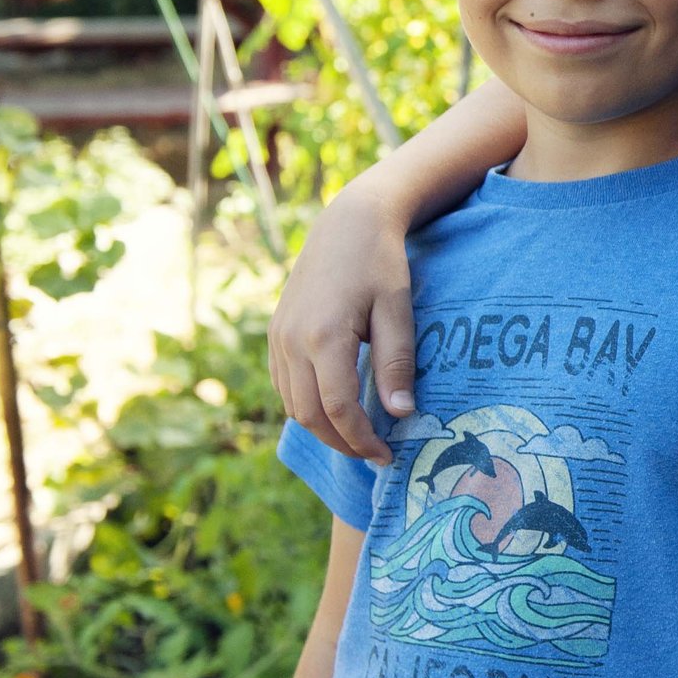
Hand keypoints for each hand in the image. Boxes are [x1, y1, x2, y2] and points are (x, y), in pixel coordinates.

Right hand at [268, 181, 417, 462]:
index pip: (337, 408)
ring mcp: (278, 337)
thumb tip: (402, 414)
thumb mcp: (398, 310)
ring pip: (291, 404)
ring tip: (359, 437)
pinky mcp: (275, 334)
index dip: (361, 438)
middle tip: (375, 454)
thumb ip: (397, 364)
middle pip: (308, 415)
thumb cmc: (381, 263)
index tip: (388, 454)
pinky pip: (284, 384)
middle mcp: (291, 341)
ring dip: (322, 428)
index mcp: (324, 336)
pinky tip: (336, 410)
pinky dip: (307, 406)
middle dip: (341, 442)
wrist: (347, 223)